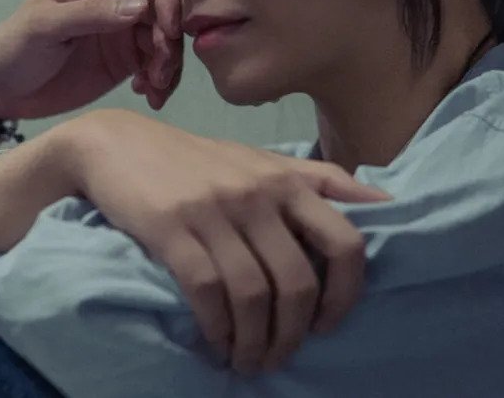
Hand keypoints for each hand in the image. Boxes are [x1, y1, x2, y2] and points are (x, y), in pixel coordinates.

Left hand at [0, 0, 183, 119]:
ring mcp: (121, 29)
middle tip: (160, 70)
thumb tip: (142, 6)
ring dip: (169, 63)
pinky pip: (158, 63)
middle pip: (164, 5)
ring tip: (152, 88)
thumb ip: (90, 14)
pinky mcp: (125, 59)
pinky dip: (161, 79)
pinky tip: (148, 95)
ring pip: (166, 37)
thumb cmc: (12, 48)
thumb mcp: (45, 27)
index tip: (170, 32)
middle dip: (171, 36)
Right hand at [59, 110, 390, 373]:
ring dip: (254, 340)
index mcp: (284, 179)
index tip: (327, 323)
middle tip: (278, 356)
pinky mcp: (171, 227)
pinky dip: (217, 327)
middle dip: (293, 333)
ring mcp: (212, 210)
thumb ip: (319, 179)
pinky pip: (207, 291)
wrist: (115, 144)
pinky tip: (215, 340)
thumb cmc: (193, 160)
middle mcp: (255, 194)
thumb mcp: (259, 160)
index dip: (346, 293)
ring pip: (253, 293)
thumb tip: (388, 202)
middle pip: (298, 281)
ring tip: (246, 359)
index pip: (344, 241)